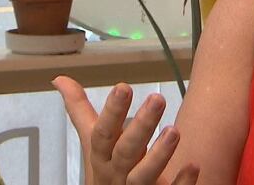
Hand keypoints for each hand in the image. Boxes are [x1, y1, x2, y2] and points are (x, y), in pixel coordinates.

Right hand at [53, 75, 198, 184]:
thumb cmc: (108, 171)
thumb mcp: (92, 142)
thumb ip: (80, 111)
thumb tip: (60, 79)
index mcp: (101, 156)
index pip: (102, 133)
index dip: (112, 111)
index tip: (124, 86)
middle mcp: (116, 174)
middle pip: (126, 152)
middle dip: (141, 126)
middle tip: (158, 98)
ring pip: (144, 176)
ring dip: (160, 155)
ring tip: (175, 131)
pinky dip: (181, 182)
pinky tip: (193, 165)